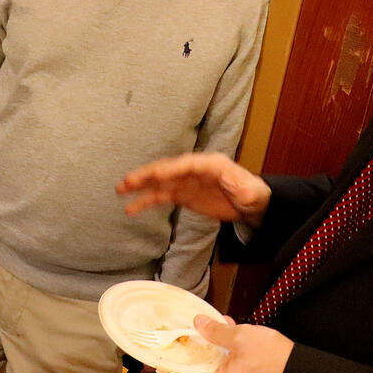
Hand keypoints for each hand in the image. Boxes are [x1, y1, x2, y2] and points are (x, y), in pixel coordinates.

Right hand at [116, 152, 271, 226]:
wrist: (251, 204)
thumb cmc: (252, 194)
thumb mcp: (250, 191)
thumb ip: (241, 187)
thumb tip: (235, 184)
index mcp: (210, 164)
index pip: (187, 164)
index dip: (172, 168)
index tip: (157, 175)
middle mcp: (193, 169)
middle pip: (168, 168)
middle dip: (148, 174)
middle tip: (129, 180)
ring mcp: (185, 181)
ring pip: (159, 181)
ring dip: (140, 185)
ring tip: (120, 190)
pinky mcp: (182, 194)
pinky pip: (160, 196)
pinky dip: (146, 201)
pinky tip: (131, 208)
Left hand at [172, 315, 292, 372]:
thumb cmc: (276, 360)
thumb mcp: (242, 336)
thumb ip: (216, 330)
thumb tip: (199, 324)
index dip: (176, 360)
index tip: (173, 347)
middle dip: (203, 349)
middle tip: (205, 330)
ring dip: (219, 353)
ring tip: (227, 331)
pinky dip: (230, 362)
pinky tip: (238, 344)